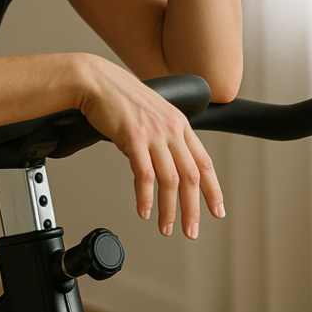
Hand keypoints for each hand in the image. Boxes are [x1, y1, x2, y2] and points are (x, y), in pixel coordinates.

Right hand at [76, 55, 224, 238]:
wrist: (95, 81)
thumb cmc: (119, 96)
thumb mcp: (152, 112)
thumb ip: (165, 132)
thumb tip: (168, 158)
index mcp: (179, 123)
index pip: (204, 162)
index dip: (212, 189)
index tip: (216, 210)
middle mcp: (171, 128)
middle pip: (191, 176)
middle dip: (193, 208)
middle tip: (191, 230)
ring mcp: (153, 132)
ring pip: (170, 180)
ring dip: (169, 209)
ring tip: (165, 227)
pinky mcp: (133, 137)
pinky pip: (145, 175)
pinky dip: (146, 197)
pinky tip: (144, 210)